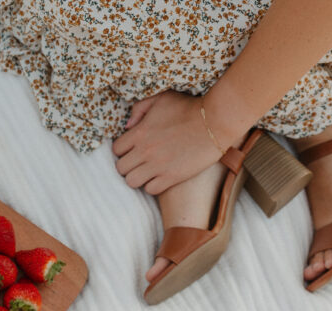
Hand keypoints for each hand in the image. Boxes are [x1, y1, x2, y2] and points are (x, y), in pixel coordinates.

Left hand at [112, 91, 242, 195]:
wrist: (216, 122)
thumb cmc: (189, 108)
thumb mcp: (161, 98)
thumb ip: (139, 109)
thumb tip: (128, 127)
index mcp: (140, 132)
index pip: (116, 150)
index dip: (123, 150)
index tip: (133, 149)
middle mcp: (145, 150)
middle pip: (120, 169)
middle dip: (128, 165)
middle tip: (140, 162)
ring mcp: (157, 165)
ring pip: (132, 182)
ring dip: (138, 177)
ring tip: (148, 171)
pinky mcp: (171, 177)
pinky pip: (150, 189)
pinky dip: (153, 185)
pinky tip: (161, 177)